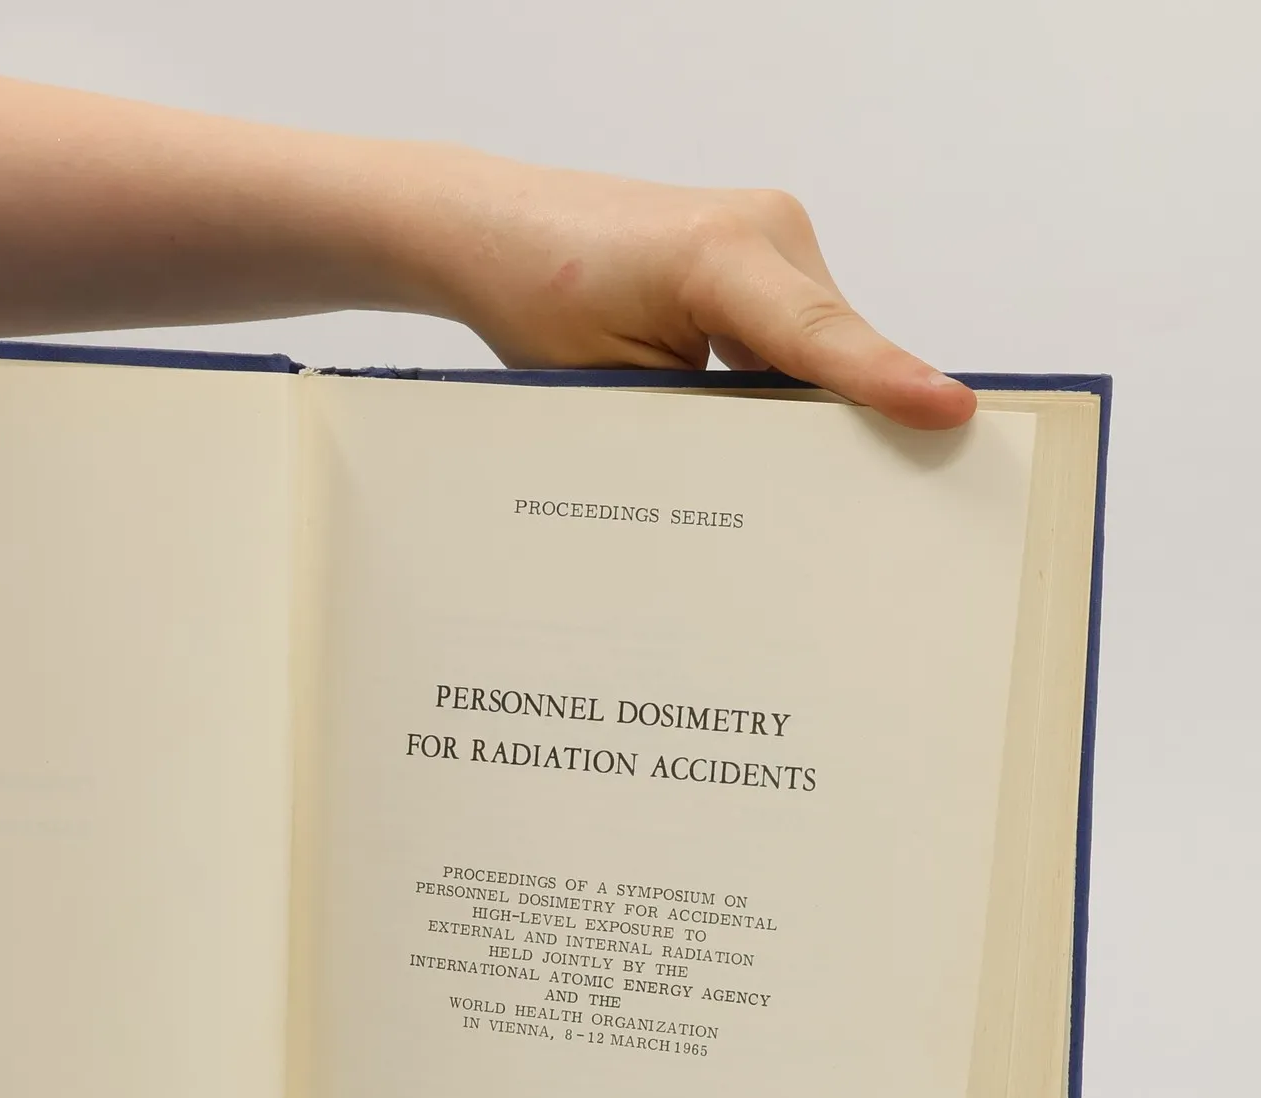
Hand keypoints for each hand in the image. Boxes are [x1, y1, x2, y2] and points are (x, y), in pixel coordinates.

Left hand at [399, 154, 974, 429]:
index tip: (950, 415)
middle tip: (869, 518)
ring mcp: (771, 233)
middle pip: (832, 350)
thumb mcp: (608, 384)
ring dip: (810, 405)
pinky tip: (764, 433)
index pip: (818, 337)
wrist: (499, 230)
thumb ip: (695, 423)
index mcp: (717, 255)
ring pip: (820, 344)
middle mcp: (764, 227)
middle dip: (846, 425)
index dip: (886, 383)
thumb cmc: (535, 299)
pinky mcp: (761, 250)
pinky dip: (789, 379)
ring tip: (802, 484)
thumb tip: (766, 482)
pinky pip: (799, 330)